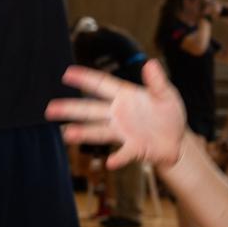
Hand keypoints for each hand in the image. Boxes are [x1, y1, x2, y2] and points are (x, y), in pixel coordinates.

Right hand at [46, 61, 186, 169]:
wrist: (177, 140)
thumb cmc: (168, 114)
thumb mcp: (166, 94)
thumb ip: (157, 81)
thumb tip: (151, 63)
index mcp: (125, 96)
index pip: (102, 85)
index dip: (85, 79)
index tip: (67, 73)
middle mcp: (118, 114)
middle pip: (91, 110)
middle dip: (71, 109)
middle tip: (50, 109)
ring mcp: (124, 132)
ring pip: (99, 131)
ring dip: (83, 133)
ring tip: (67, 135)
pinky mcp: (134, 148)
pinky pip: (124, 153)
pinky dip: (118, 158)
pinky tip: (110, 163)